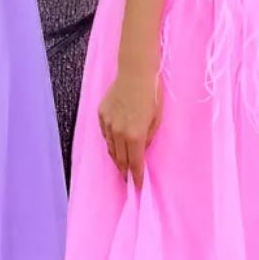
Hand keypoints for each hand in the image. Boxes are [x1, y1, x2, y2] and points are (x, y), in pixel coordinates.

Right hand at [98, 65, 162, 188]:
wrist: (136, 72)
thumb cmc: (152, 94)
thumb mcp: (157, 119)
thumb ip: (148, 138)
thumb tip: (142, 149)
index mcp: (135, 135)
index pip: (134, 163)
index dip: (136, 177)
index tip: (137, 187)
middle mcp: (118, 132)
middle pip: (120, 159)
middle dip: (124, 170)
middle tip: (128, 178)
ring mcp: (107, 123)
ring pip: (110, 148)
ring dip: (117, 157)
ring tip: (121, 163)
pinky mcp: (101, 114)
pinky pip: (105, 134)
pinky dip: (111, 140)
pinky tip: (116, 141)